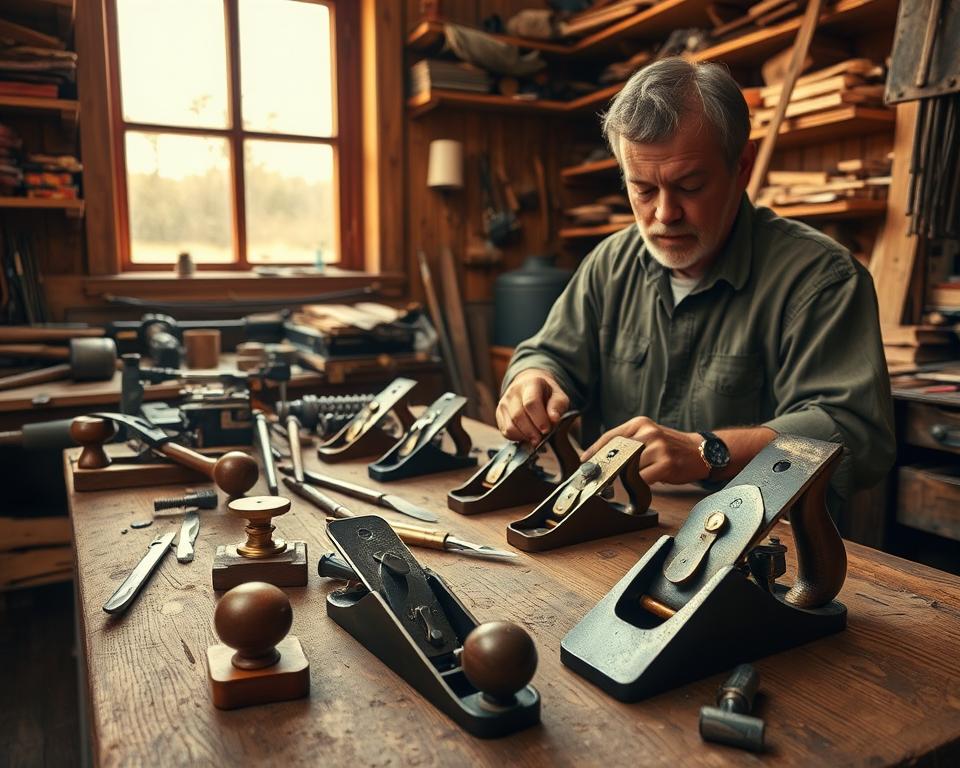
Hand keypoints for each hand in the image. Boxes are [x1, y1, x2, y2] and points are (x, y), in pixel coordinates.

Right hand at [496, 369, 569, 443]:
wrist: (529, 387)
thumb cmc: (546, 394)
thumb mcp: (558, 396)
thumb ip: (558, 406)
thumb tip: (554, 419)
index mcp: (530, 383)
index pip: (531, 402)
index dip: (539, 419)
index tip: (546, 430)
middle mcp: (513, 392)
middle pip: (518, 416)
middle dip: (532, 432)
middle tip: (542, 438)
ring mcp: (504, 403)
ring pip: (510, 426)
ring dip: (524, 436)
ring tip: (535, 437)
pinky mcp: (499, 414)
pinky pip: (506, 432)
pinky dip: (517, 438)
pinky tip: (527, 435)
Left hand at [581, 416, 706, 485]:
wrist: (701, 451)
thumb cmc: (670, 447)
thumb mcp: (649, 436)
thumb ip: (629, 442)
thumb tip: (602, 458)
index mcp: (640, 423)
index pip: (610, 437)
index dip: (595, 450)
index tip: (585, 461)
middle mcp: (648, 433)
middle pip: (618, 453)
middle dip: (607, 467)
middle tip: (599, 477)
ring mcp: (658, 448)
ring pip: (630, 468)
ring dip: (625, 478)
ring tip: (626, 481)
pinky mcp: (666, 464)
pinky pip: (643, 478)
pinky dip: (639, 484)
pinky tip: (642, 484)